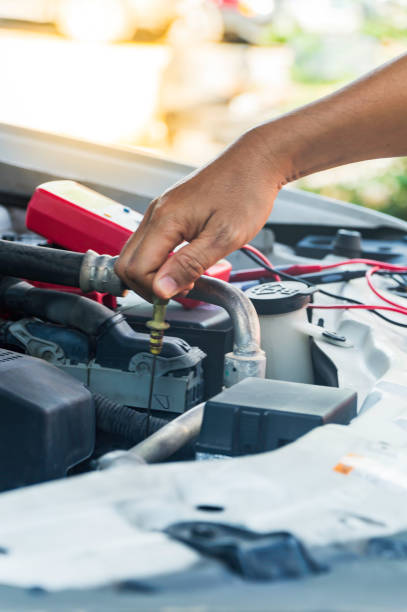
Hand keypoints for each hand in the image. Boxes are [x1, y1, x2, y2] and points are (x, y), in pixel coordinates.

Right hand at [115, 129, 286, 300]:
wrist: (256, 162)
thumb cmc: (245, 192)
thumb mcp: (224, 237)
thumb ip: (190, 265)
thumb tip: (162, 289)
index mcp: (165, 219)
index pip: (137, 269)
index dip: (156, 289)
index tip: (183, 292)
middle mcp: (156, 213)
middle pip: (127, 264)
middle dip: (149, 286)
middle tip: (181, 290)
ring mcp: (160, 211)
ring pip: (136, 255)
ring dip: (156, 275)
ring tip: (187, 278)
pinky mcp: (168, 212)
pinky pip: (151, 244)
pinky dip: (162, 261)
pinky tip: (186, 264)